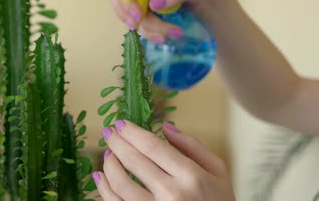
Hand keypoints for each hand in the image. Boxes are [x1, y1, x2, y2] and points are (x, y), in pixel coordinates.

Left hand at [93, 120, 234, 200]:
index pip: (152, 146)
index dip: (132, 132)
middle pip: (134, 160)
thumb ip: (194, 146)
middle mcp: (171, 193)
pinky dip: (104, 189)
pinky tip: (101, 177)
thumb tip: (166, 126)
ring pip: (120, 183)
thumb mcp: (217, 171)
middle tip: (108, 132)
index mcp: (191, 176)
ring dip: (109, 164)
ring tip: (108, 154)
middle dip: (116, 142)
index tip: (121, 124)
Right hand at [105, 0, 230, 42]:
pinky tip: (165, 37)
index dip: (123, 1)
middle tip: (146, 29)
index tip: (138, 16)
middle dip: (132, 19)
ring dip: (148, 29)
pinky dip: (150, 33)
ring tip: (174, 34)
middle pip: (120, 3)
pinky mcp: (146, 11)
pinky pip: (140, 25)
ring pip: (131, 17)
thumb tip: (153, 4)